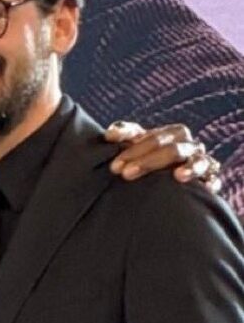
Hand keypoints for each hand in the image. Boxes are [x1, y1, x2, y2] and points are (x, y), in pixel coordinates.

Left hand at [104, 121, 221, 193]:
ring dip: (189, 168)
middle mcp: (188, 145)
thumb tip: (109, 135)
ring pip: (198, 161)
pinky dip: (210, 182)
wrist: (168, 174)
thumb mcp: (135, 144)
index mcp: (171, 134)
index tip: (115, 166)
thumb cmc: (147, 155)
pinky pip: (213, 179)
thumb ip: (123, 135)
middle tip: (125, 174)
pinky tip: (205, 187)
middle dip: (148, 162)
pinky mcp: (210, 179)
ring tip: (178, 176)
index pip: (152, 138)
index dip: (133, 150)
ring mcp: (201, 161)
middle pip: (171, 150)